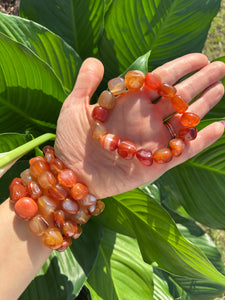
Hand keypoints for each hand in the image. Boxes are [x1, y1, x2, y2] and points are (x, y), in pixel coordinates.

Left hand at [54, 54, 224, 197]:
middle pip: (177, 96)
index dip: (180, 67)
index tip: (199, 58)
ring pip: (184, 121)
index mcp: (129, 104)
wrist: (72, 174)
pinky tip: (219, 127)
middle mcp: (144, 120)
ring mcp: (152, 141)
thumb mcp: (74, 106)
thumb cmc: (71, 141)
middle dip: (199, 81)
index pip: (160, 79)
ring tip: (220, 88)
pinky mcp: (156, 163)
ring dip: (203, 105)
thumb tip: (96, 60)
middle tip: (219, 67)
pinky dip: (202, 141)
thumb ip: (86, 82)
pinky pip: (183, 151)